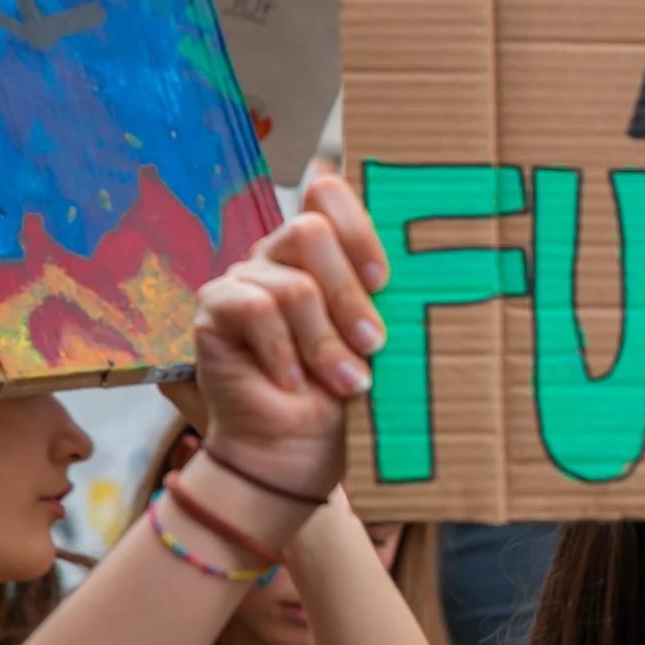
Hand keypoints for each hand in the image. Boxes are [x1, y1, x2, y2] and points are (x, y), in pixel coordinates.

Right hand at [190, 174, 388, 496]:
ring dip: (324, 342)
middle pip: (311, 231)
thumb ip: (384, 294)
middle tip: (373, 346)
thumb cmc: (344, 394)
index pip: (327, 194)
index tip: (385, 281)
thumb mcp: (376, 339)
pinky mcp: (213, 310)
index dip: (359, 228)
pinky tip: (290, 383)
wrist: (298, 450)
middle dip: (349, 297)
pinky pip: (254, 309)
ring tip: (343, 383)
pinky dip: (282, 351)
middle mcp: (277, 256)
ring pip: (292, 284)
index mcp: (320, 252)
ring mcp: (242, 279)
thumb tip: (430, 263)